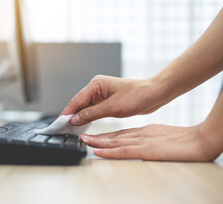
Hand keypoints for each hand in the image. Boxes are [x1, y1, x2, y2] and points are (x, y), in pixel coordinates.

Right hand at [60, 75, 166, 125]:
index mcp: (96, 84)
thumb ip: (91, 114)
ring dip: (79, 117)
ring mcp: (101, 95)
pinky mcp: (107, 101)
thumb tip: (75, 119)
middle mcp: (97, 88)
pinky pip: (93, 110)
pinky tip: (83, 125)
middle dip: (71, 116)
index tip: (59, 123)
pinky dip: (88, 118)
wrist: (154, 95)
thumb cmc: (137, 96)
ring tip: (70, 129)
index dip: (67, 112)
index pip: (77, 100)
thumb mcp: (112, 107)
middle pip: (79, 103)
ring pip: (85, 108)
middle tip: (62, 128)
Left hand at [80, 124, 220, 160]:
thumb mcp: (162, 136)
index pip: (120, 133)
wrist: (198, 140)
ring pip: (115, 141)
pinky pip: (123, 150)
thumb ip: (149, 139)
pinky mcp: (145, 150)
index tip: (94, 135)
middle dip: (97, 136)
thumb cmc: (183, 140)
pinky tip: (98, 151)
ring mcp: (141, 141)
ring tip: (84, 140)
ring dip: (98, 141)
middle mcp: (139, 135)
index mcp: (144, 131)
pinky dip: (109, 151)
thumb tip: (141, 145)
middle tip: (83, 135)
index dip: (105, 134)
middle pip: (113, 135)